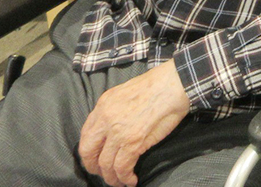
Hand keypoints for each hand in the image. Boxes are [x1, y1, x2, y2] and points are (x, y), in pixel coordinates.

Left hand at [78, 60, 190, 186]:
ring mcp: (118, 132)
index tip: (96, 158)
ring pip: (105, 164)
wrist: (174, 84)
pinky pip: (122, 167)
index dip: (89, 151)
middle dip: (94, 167)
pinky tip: (131, 180)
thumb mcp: (125, 92)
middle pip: (88, 152)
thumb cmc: (157, 85)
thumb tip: (111, 128)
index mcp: (103, 105)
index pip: (85, 135)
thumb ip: (113, 110)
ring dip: (111, 177)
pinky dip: (125, 177)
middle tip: (103, 173)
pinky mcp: (133, 142)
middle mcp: (105, 119)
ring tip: (120, 182)